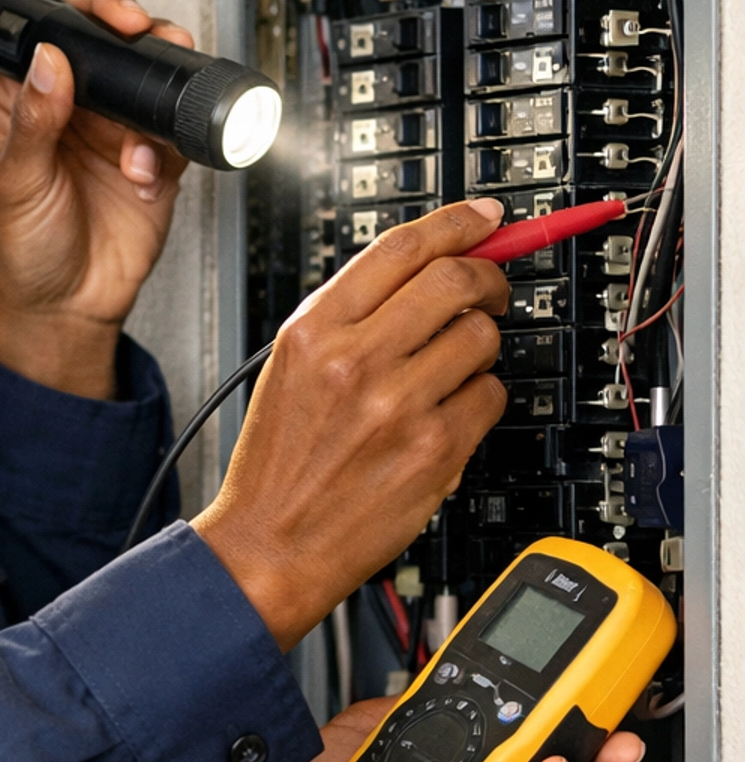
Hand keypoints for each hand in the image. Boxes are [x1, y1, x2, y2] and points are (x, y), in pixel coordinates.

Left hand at [0, 0, 192, 398]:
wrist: (63, 313)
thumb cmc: (17, 253)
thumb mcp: (16, 186)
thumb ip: (34, 123)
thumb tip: (49, 59)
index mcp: (19, 99)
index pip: (53, 32)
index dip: (88, 12)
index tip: (116, 17)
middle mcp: (69, 106)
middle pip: (112, 46)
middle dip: (140, 41)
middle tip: (156, 43)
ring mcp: (112, 131)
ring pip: (151, 83)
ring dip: (158, 99)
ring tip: (142, 143)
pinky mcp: (150, 161)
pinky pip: (174, 134)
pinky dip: (168, 149)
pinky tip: (144, 176)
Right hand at [195, 199, 510, 645]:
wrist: (271, 543)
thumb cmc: (280, 460)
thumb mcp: (293, 365)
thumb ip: (354, 314)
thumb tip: (428, 267)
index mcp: (314, 329)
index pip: (402, 248)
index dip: (458, 223)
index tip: (487, 218)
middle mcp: (356, 360)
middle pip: (455, 280)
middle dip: (488, 278)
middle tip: (490, 290)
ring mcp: (400, 405)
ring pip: (481, 337)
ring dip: (480, 345)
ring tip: (452, 368)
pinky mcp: (435, 449)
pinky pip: (490, 396)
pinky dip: (480, 399)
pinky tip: (448, 415)